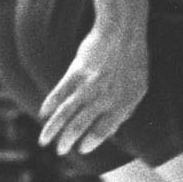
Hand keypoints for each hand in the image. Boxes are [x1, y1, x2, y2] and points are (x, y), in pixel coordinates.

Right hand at [38, 24, 147, 156]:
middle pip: (82, 124)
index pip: (105, 128)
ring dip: (54, 128)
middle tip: (61, 151)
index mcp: (125, 101)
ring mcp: (90, 83)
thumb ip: (127, 108)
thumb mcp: (139, 86)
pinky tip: (43, 114)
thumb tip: (115, 130)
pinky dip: (50, 104)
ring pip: (67, 111)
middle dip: (69, 140)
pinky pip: (60, 92)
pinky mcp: (77, 71)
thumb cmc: (132, 60)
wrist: (122, 30)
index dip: (92, 141)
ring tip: (44, 142)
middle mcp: (106, 95)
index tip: (82, 149)